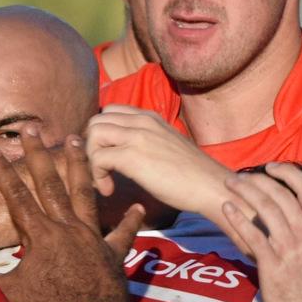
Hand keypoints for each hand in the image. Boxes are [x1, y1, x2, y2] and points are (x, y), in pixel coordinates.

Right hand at [0, 135, 141, 301]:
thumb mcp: (11, 292)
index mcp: (41, 236)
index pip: (17, 198)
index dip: (3, 174)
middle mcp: (66, 228)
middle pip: (50, 184)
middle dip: (38, 154)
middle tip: (32, 127)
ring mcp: (92, 237)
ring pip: (84, 193)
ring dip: (79, 165)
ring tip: (77, 139)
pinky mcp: (113, 253)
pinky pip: (124, 234)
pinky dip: (131, 221)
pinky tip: (139, 206)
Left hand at [84, 108, 233, 219]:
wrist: (210, 185)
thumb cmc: (192, 174)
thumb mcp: (166, 145)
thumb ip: (146, 141)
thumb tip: (127, 152)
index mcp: (149, 117)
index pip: (109, 111)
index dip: (101, 135)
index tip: (106, 157)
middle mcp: (141, 120)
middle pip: (96, 120)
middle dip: (90, 146)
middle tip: (100, 169)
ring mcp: (137, 136)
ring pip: (93, 134)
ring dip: (91, 159)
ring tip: (103, 179)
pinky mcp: (133, 156)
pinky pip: (98, 158)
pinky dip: (97, 176)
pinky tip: (109, 189)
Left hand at [218, 164, 301, 301]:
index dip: (288, 172)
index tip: (272, 167)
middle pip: (280, 194)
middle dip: (257, 179)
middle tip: (239, 176)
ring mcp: (289, 247)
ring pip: (265, 208)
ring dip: (244, 191)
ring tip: (229, 184)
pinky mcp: (272, 262)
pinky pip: (251, 234)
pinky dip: (238, 217)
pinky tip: (226, 208)